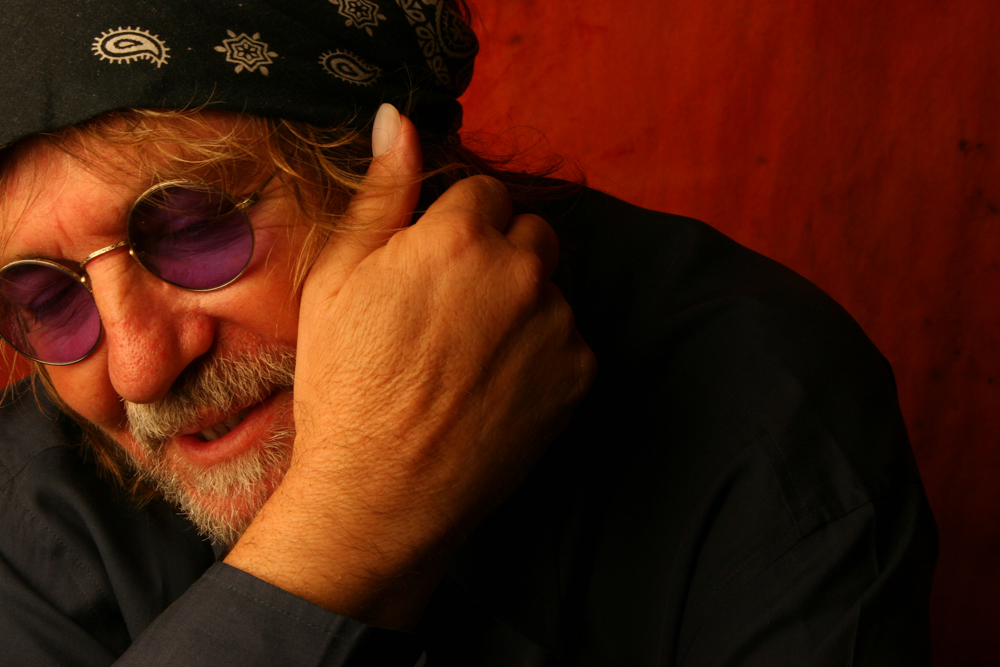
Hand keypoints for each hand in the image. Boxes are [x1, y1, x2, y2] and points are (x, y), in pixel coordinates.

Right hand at [225, 105, 595, 628]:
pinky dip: (542, 353)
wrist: (382, 492)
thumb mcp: (338, 279)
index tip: (433, 264)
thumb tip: (399, 121)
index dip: (455, 225)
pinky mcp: (578, 376)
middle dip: (498, 255)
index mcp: (459, 237)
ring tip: (470, 355)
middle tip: (452, 309)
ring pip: (548, 289)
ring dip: (521, 305)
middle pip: (529, 234)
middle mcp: (520, 272)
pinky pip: (568, 341)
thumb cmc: (347, 385)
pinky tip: (496, 385)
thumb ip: (382, 192)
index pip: (485, 191)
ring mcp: (556, 326)